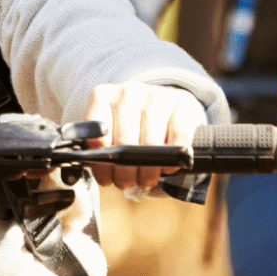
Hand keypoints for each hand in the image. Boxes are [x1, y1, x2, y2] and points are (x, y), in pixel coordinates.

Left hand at [83, 82, 206, 192]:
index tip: (106, 177)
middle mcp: (128, 92)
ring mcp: (156, 95)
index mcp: (103, 96)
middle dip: (125, 172)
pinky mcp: (182, 103)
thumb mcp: (109, 130)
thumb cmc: (131, 124)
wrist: (165, 105)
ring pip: (151, 144)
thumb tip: (94, 166)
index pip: (97, 133)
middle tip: (126, 184)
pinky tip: (167, 167)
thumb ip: (97, 145)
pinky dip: (172, 159)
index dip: (101, 161)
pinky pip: (179, 138)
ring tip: (145, 180)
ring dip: (148, 171)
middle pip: (124, 142)